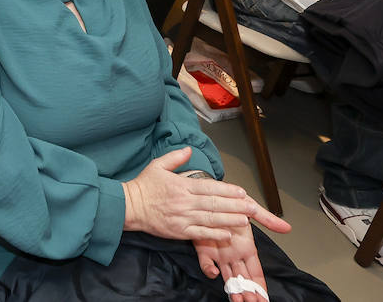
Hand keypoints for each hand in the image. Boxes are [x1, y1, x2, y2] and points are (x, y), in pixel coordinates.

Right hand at [122, 147, 267, 242]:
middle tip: (253, 207)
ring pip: (211, 219)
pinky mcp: (178, 232)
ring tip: (246, 220)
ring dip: (230, 219)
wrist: (129, 206)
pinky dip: (214, 234)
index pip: (210, 187)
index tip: (242, 192)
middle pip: (215, 203)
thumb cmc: (143, 186)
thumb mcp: (157, 165)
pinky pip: (200, 234)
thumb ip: (175, 157)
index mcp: (182, 185)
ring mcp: (182, 218)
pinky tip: (227, 234)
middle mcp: (185, 202)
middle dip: (236, 206)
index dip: (227, 190)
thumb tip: (189, 149)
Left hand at [193, 210, 289, 301]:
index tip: (264, 299)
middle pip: (243, 280)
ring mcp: (219, 254)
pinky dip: (209, 270)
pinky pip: (206, 264)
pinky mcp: (203, 249)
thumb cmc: (231, 202)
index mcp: (247, 248)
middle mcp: (234, 254)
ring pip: (227, 277)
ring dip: (232, 289)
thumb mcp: (251, 208)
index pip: (256, 272)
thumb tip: (287, 228)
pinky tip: (214, 273)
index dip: (260, 286)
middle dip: (248, 293)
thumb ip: (267, 219)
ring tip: (238, 300)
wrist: (209, 194)